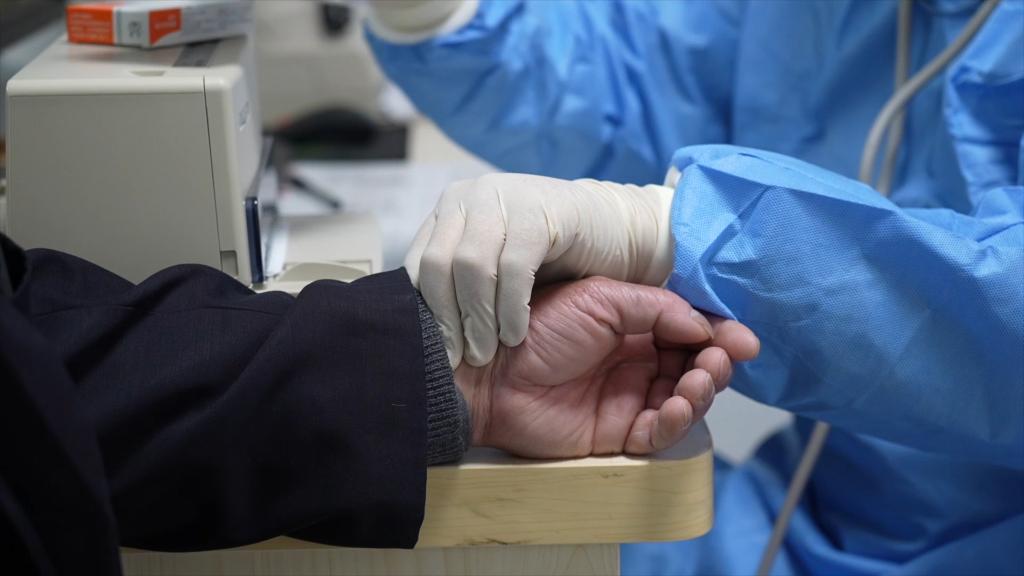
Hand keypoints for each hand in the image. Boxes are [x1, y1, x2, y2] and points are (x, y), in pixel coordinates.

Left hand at [407, 173, 674, 367]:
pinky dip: (510, 308)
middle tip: (460, 357)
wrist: (614, 229)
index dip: (423, 312)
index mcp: (451, 208)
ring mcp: (504, 198)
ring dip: (477, 318)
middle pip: (438, 265)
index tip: (434, 351)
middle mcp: (470, 197)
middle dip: (447, 319)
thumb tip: (417, 328)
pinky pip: (513, 267)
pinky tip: (516, 333)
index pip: (417, 263)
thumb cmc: (550, 256)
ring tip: (487, 351)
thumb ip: (458, 281)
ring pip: (471, 267)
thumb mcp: (494, 264)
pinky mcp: (538, 211)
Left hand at [454, 277, 758, 457]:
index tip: (743, 339)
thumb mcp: (602, 300)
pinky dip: (678, 420)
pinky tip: (678, 405)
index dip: (718, 335)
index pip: (690, 331)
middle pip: (695, 366)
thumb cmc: (535, 329)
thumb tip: (704, 325)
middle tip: (720, 360)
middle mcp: (637, 362)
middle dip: (716, 362)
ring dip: (702, 390)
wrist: (491, 373)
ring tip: (698, 379)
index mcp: (634, 326)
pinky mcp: (618, 434)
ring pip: (685, 399)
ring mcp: (629, 399)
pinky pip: (661, 432)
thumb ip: (657, 308)